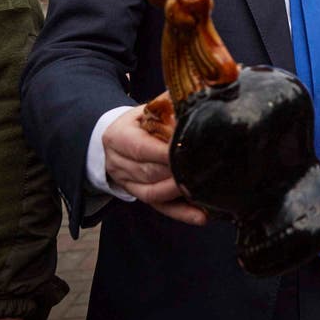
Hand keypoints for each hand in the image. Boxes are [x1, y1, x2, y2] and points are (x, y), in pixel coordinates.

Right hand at [103, 105, 205, 224]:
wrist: (113, 137)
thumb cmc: (138, 121)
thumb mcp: (146, 109)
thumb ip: (166, 106)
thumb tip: (195, 102)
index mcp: (118, 137)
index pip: (141, 148)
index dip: (164, 153)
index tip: (189, 151)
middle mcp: (118, 162)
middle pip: (149, 172)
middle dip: (177, 173)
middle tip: (207, 170)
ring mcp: (126, 182)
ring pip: (153, 192)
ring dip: (180, 193)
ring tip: (206, 191)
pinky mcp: (138, 195)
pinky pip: (159, 207)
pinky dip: (181, 213)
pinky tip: (202, 216)